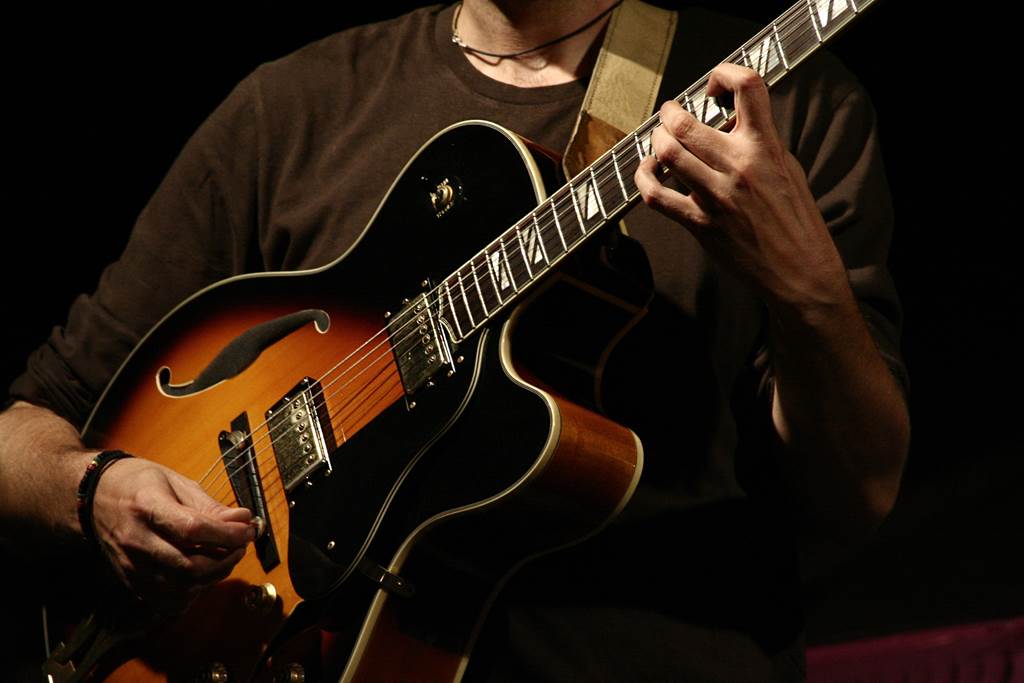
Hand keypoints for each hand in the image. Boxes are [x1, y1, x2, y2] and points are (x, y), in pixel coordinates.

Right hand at [90, 456, 255, 613]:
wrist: (91, 497)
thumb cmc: (136, 483)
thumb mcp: (175, 481)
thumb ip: (209, 506)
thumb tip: (243, 521)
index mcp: (146, 506)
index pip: (192, 529)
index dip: (226, 534)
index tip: (248, 530)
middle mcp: (136, 540)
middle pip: (188, 566)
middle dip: (225, 559)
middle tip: (240, 545)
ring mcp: (131, 565)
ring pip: (180, 588)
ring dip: (213, 577)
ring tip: (225, 556)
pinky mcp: (130, 581)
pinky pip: (167, 600)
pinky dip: (192, 591)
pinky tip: (202, 573)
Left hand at [635, 63, 847, 310]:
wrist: (798, 270)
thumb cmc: (794, 218)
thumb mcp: (785, 167)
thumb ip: (758, 141)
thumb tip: (728, 121)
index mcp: (765, 147)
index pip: (748, 86)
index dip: (724, 74)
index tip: (714, 88)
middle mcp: (738, 166)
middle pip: (684, 123)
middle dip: (671, 113)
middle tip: (671, 114)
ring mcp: (715, 196)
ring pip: (667, 153)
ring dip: (656, 141)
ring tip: (660, 141)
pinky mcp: (699, 223)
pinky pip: (656, 195)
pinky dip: (644, 178)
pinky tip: (648, 172)